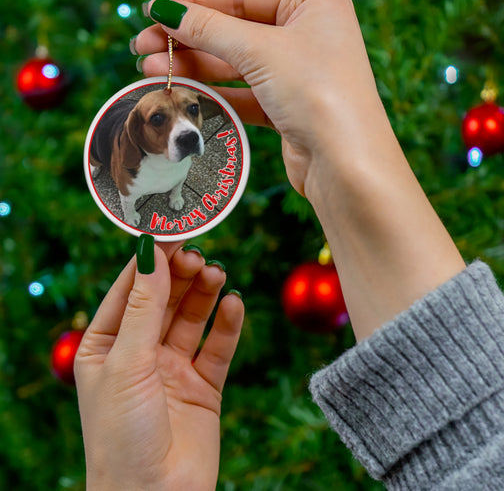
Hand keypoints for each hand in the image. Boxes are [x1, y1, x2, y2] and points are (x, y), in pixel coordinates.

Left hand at [75, 240, 243, 490]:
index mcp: (106, 346)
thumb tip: (151, 253)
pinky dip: (227, 324)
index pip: (130, 290)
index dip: (151, 261)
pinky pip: (218, 346)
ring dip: (204, 294)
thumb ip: (144, 306)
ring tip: (217, 274)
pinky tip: (234, 304)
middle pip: (164, 300)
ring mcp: (173, 368)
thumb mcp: (127, 362)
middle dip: (181, 275)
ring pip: (192, 318)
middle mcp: (140, 353)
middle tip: (199, 255)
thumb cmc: (122, 435)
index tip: (172, 233)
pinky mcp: (203, 385)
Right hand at [134, 0, 464, 340]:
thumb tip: (165, 10)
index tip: (154, 11)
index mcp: (312, 4)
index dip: (195, 2)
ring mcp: (298, 73)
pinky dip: (215, 92)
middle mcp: (307, 35)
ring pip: (236, 64)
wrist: (346, 164)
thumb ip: (210, 29)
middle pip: (235, 30)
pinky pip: (245, 92)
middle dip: (188, 38)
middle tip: (143, 46)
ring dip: (195, 66)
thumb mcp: (260, 50)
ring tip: (151, 68)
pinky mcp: (289, 108)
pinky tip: (183, 90)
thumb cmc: (318, 94)